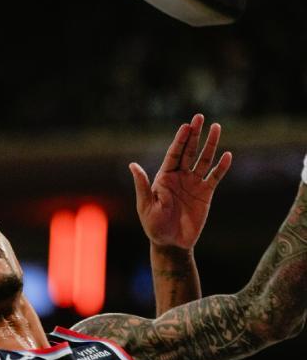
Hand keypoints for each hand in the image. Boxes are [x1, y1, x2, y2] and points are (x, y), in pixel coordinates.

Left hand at [130, 114, 231, 250]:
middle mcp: (180, 177)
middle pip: (189, 151)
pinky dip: (222, 167)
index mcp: (164, 178)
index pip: (173, 154)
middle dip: (194, 135)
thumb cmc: (154, 226)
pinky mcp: (206, 193)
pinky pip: (215, 177)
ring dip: (210, 145)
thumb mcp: (146, 205)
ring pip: (204, 160)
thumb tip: (132, 165)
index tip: (186, 126)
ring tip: (216, 127)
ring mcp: (194, 184)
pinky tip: (227, 155)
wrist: (171, 243)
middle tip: (199, 117)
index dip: (180, 140)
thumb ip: (142, 185)